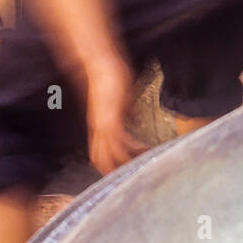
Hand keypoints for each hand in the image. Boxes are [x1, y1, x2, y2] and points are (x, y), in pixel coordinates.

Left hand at [84, 57, 145, 174]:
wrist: (100, 64)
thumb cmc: (110, 77)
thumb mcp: (121, 98)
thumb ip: (126, 111)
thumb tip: (133, 118)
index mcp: (100, 124)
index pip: (100, 150)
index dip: (109, 163)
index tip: (124, 169)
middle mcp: (99, 127)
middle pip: (99, 158)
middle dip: (113, 170)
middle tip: (128, 178)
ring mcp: (104, 124)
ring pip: (109, 153)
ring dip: (124, 163)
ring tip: (139, 166)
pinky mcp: (111, 118)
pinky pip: (120, 140)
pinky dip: (131, 148)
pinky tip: (143, 149)